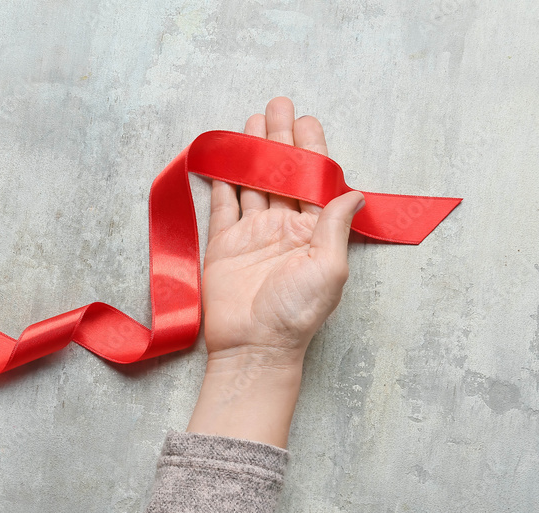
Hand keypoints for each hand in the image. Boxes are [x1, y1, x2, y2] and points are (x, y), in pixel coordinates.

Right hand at [187, 98, 365, 446]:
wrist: (255, 346)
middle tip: (278, 105)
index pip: (313, 181)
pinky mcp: (223, 246)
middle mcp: (283, 229)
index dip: (310, 149)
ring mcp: (252, 235)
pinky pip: (222, 206)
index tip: (307, 120)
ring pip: (252, 183)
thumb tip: (351, 192)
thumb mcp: (329, 268)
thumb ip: (335, 226)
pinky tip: (223, 159)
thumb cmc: (296, 314)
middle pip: (281, 174)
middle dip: (280, 139)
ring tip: (252, 121)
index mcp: (312, 232)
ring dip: (252, 153)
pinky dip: (221, 181)